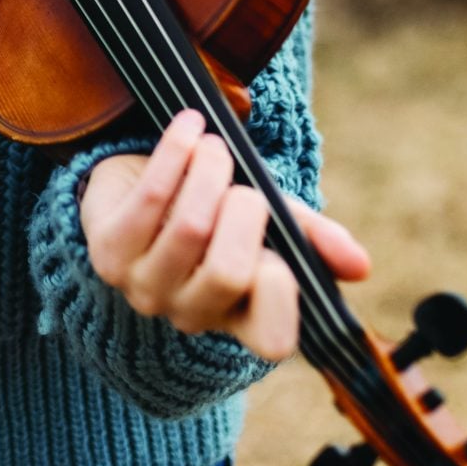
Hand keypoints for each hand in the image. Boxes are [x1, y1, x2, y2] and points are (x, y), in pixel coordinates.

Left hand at [78, 108, 370, 360]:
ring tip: (214, 147)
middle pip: (228, 272)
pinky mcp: (105, 250)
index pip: (270, 338)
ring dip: (211, 172)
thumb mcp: (267, 221)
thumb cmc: (213, 210)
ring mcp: (142, 288)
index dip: (280, 289)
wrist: (135, 187)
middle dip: (246, 210)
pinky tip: (188, 127)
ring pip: (190, 229)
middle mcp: (187, 313)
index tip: (276, 242)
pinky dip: (177, 152)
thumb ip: (311, 239)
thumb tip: (361, 266)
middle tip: (243, 183)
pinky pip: (150, 198)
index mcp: (237, 317)